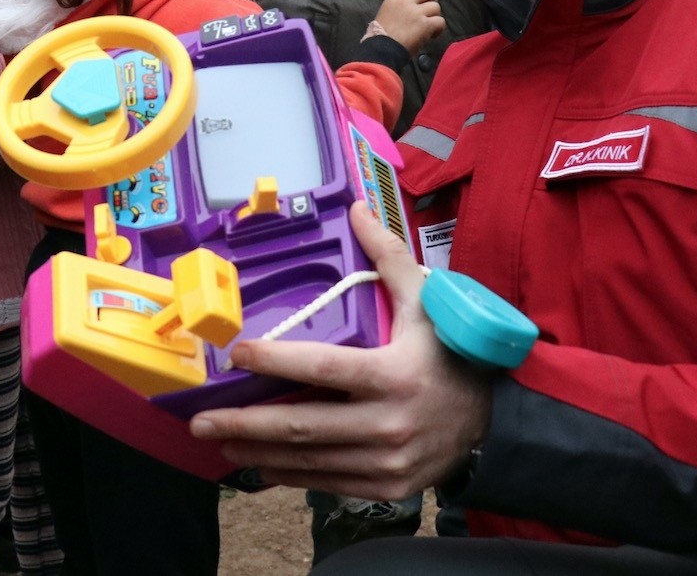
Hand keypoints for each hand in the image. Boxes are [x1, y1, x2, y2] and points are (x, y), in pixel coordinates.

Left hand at [188, 202, 490, 500]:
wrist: (495, 420)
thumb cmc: (451, 354)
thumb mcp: (426, 303)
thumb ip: (389, 257)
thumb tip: (358, 208)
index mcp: (393, 375)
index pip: (322, 368)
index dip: (275, 362)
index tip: (236, 355)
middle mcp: (388, 423)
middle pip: (303, 425)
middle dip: (245, 424)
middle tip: (201, 419)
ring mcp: (388, 461)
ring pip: (309, 460)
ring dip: (258, 453)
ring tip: (219, 440)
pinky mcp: (388, 487)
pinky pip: (328, 483)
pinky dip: (290, 474)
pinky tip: (260, 465)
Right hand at [373, 0, 444, 55]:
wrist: (382, 49)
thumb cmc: (380, 36)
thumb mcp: (385, 14)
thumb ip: (398, 7)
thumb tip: (413, 8)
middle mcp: (405, 2)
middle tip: (431, 8)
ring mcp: (416, 12)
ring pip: (435, 6)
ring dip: (435, 16)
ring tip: (429, 28)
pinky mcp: (425, 24)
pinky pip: (440, 21)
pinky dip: (439, 29)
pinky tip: (432, 35)